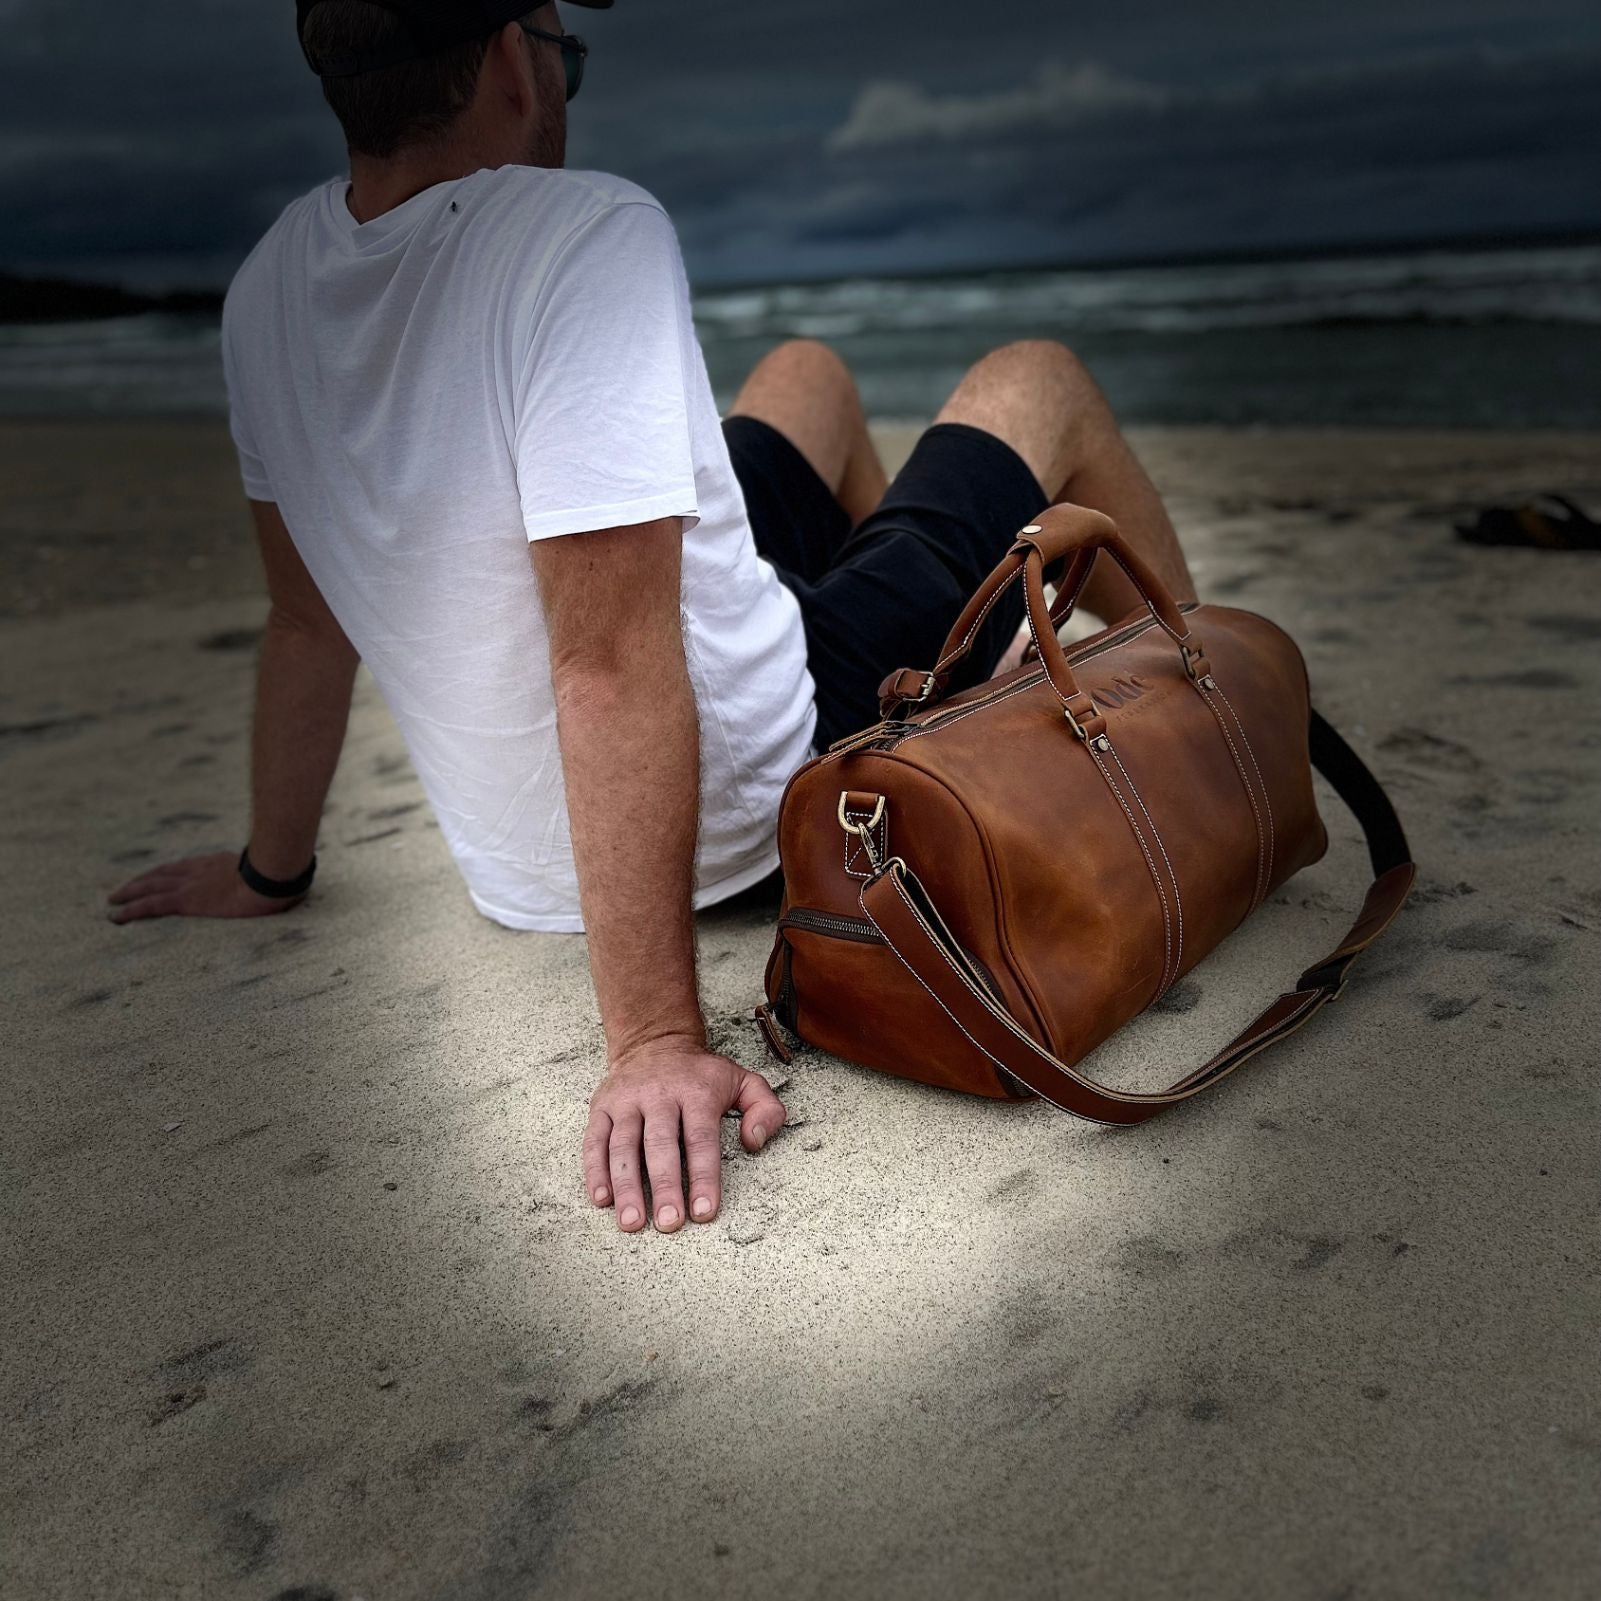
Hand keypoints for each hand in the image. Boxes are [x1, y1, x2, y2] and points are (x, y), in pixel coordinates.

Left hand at [107, 852, 302, 922]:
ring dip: (129, 893)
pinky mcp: (187, 901)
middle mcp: (198, 871)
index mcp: (217, 865)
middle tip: (122, 890)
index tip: (154, 877)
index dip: (166, 873)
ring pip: (150, 887)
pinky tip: (114, 916)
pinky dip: (130, 910)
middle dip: (141, 881)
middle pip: (162, 874)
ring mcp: (191, 884)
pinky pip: (151, 905)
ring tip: (112, 901)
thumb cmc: (280, 875)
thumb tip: (286, 879)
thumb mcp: (270, 872)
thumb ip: (268, 875)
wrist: (273, 876)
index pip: (185, 867)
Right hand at [583, 1036, 787, 1232]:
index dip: (703, 1177)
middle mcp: (658, 1094)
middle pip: (660, 1145)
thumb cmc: (701, 1074)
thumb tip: (753, 1142)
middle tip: (668, 1224)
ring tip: (631, 1222)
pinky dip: (596, 1171)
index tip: (704, 1211)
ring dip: (626, 1186)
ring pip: (623, 1146)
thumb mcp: (743, 1080)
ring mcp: (626, 1100)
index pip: (701, 1139)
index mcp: (695, 1091)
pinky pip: (595, 1140)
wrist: (654, 1041)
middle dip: (664, 1187)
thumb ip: (765, 1109)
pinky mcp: (602, 1106)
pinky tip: (602, 1200)